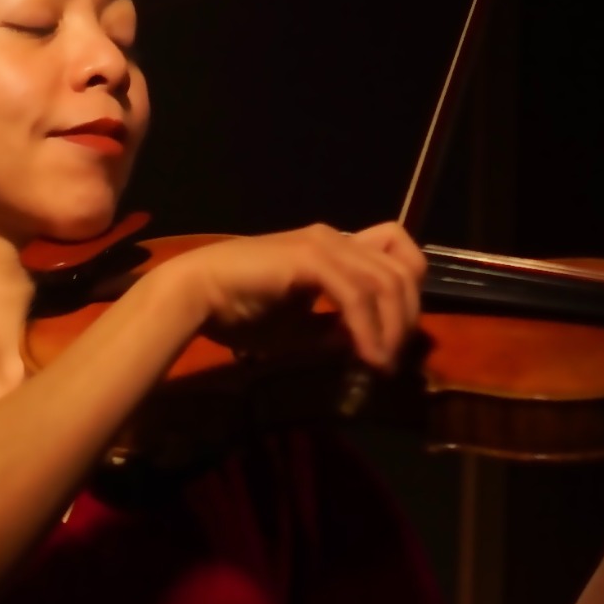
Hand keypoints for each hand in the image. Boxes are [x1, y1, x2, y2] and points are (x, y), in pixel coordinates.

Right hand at [162, 221, 426, 371]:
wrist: (194, 293)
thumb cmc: (235, 310)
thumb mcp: (295, 329)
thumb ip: (330, 332)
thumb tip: (363, 345)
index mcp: (333, 248)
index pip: (395, 254)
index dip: (409, 292)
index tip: (395, 334)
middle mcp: (334, 239)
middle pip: (403, 269)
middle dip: (407, 318)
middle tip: (392, 358)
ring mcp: (324, 244)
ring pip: (386, 282)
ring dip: (392, 328)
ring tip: (381, 364)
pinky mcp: (310, 258)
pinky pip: (356, 296)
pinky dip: (368, 330)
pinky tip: (365, 357)